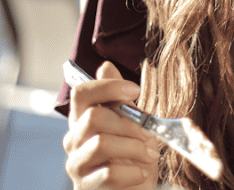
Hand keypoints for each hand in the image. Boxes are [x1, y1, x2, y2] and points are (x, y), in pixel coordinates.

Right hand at [63, 61, 159, 189]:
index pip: (81, 92)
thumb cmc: (133, 154)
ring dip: (133, 147)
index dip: (107, 86)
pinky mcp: (85, 186)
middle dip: (129, 123)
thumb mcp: (132, 121)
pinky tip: (141, 173)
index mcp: (84, 118)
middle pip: (94, 117)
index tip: (135, 90)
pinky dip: (131, 171)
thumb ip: (119, 97)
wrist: (134, 189)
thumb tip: (105, 65)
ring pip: (101, 143)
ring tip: (149, 155)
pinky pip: (107, 173)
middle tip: (149, 133)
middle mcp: (74, 139)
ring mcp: (77, 164)